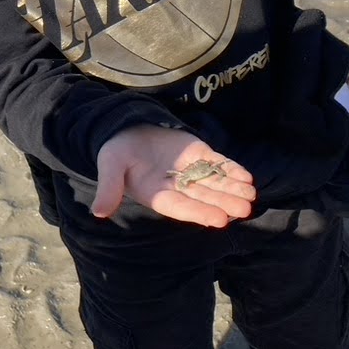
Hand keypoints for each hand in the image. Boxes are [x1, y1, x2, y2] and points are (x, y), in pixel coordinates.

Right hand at [91, 124, 256, 226]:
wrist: (126, 129)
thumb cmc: (116, 151)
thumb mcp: (109, 166)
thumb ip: (109, 188)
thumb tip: (98, 213)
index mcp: (156, 194)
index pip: (180, 206)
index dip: (199, 212)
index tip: (219, 219)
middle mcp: (177, 186)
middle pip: (203, 197)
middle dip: (223, 203)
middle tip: (243, 210)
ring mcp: (190, 170)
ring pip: (215, 183)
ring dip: (232, 189)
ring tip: (250, 195)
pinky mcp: (199, 154)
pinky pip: (218, 164)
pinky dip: (232, 170)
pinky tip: (246, 178)